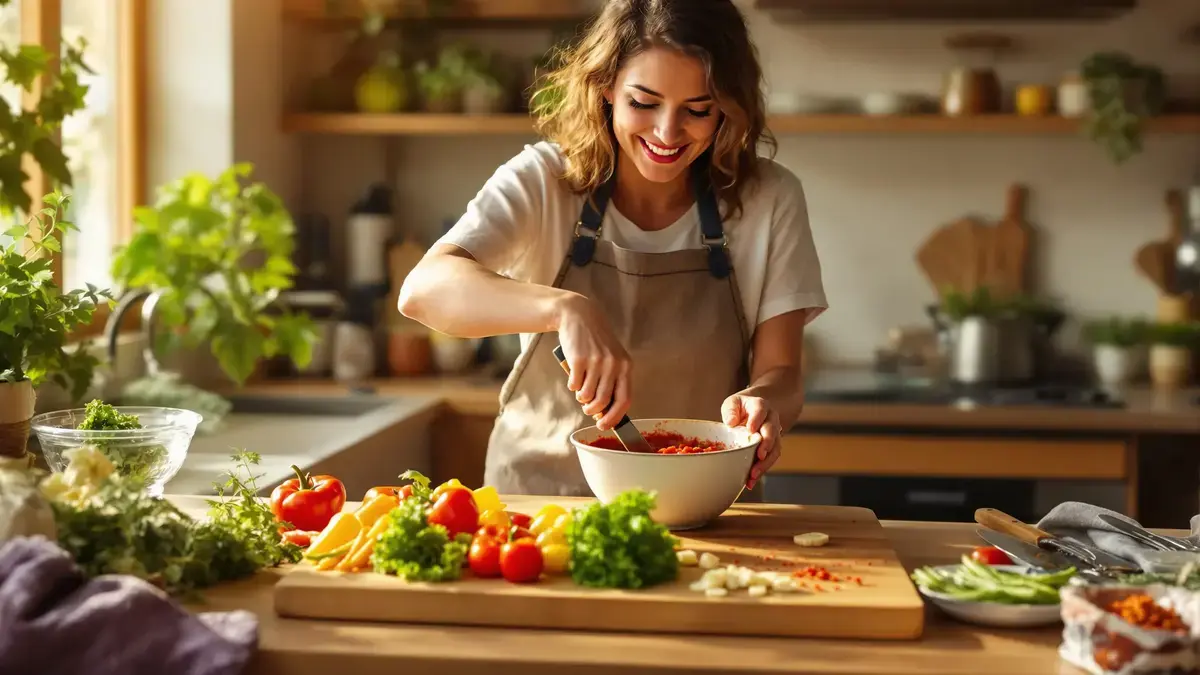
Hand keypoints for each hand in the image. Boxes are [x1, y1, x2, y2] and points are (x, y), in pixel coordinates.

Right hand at [556, 295, 631, 430]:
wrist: (579, 316)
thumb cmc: (595, 341)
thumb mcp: (611, 357)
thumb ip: (612, 380)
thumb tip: (604, 411)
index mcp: (626, 365)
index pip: (625, 399)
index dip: (614, 417)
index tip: (604, 426)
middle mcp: (613, 364)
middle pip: (604, 401)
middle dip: (593, 411)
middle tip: (587, 411)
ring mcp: (596, 361)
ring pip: (587, 395)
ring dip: (582, 399)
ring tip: (580, 392)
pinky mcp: (579, 359)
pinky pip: (574, 385)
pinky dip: (572, 386)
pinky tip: (573, 379)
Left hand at [721, 393, 781, 489]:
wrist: (752, 413)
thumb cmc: (740, 409)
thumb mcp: (732, 403)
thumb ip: (730, 410)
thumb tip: (731, 422)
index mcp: (760, 406)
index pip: (761, 410)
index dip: (757, 419)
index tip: (751, 429)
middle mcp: (771, 420)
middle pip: (772, 431)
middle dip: (767, 445)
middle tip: (759, 456)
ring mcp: (774, 435)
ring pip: (774, 449)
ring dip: (765, 463)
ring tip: (753, 475)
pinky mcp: (771, 449)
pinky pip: (769, 460)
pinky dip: (761, 471)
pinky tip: (750, 482)